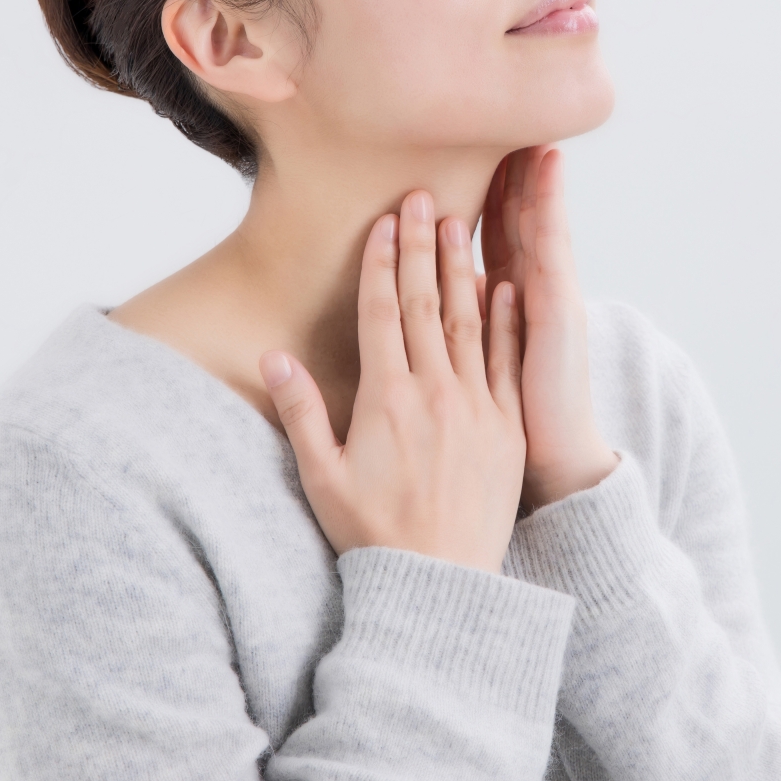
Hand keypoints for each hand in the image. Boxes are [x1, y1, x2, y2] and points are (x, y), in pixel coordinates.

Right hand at [261, 191, 526, 574]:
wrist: (441, 583)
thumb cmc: (373, 534)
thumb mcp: (323, 477)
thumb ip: (302, 412)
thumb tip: (273, 358)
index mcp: (387, 400)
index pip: (383, 314)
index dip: (382, 263)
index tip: (384, 222)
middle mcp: (435, 393)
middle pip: (425, 304)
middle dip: (422, 246)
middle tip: (422, 197)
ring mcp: (477, 407)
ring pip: (469, 321)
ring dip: (462, 268)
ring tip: (460, 221)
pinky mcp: (507, 427)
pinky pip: (506, 360)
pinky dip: (506, 318)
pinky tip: (506, 283)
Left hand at [481, 147, 619, 511]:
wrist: (557, 461)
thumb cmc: (515, 423)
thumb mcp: (480, 366)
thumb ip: (464, 322)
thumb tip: (441, 287)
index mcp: (508, 303)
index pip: (494, 233)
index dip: (485, 193)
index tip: (473, 149)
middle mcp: (532, 294)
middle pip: (517, 219)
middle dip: (511, 173)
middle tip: (505, 122)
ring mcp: (550, 300)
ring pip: (537, 227)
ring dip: (532, 180)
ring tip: (529, 134)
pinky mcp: (559, 315)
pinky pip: (551, 256)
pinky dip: (549, 217)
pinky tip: (546, 180)